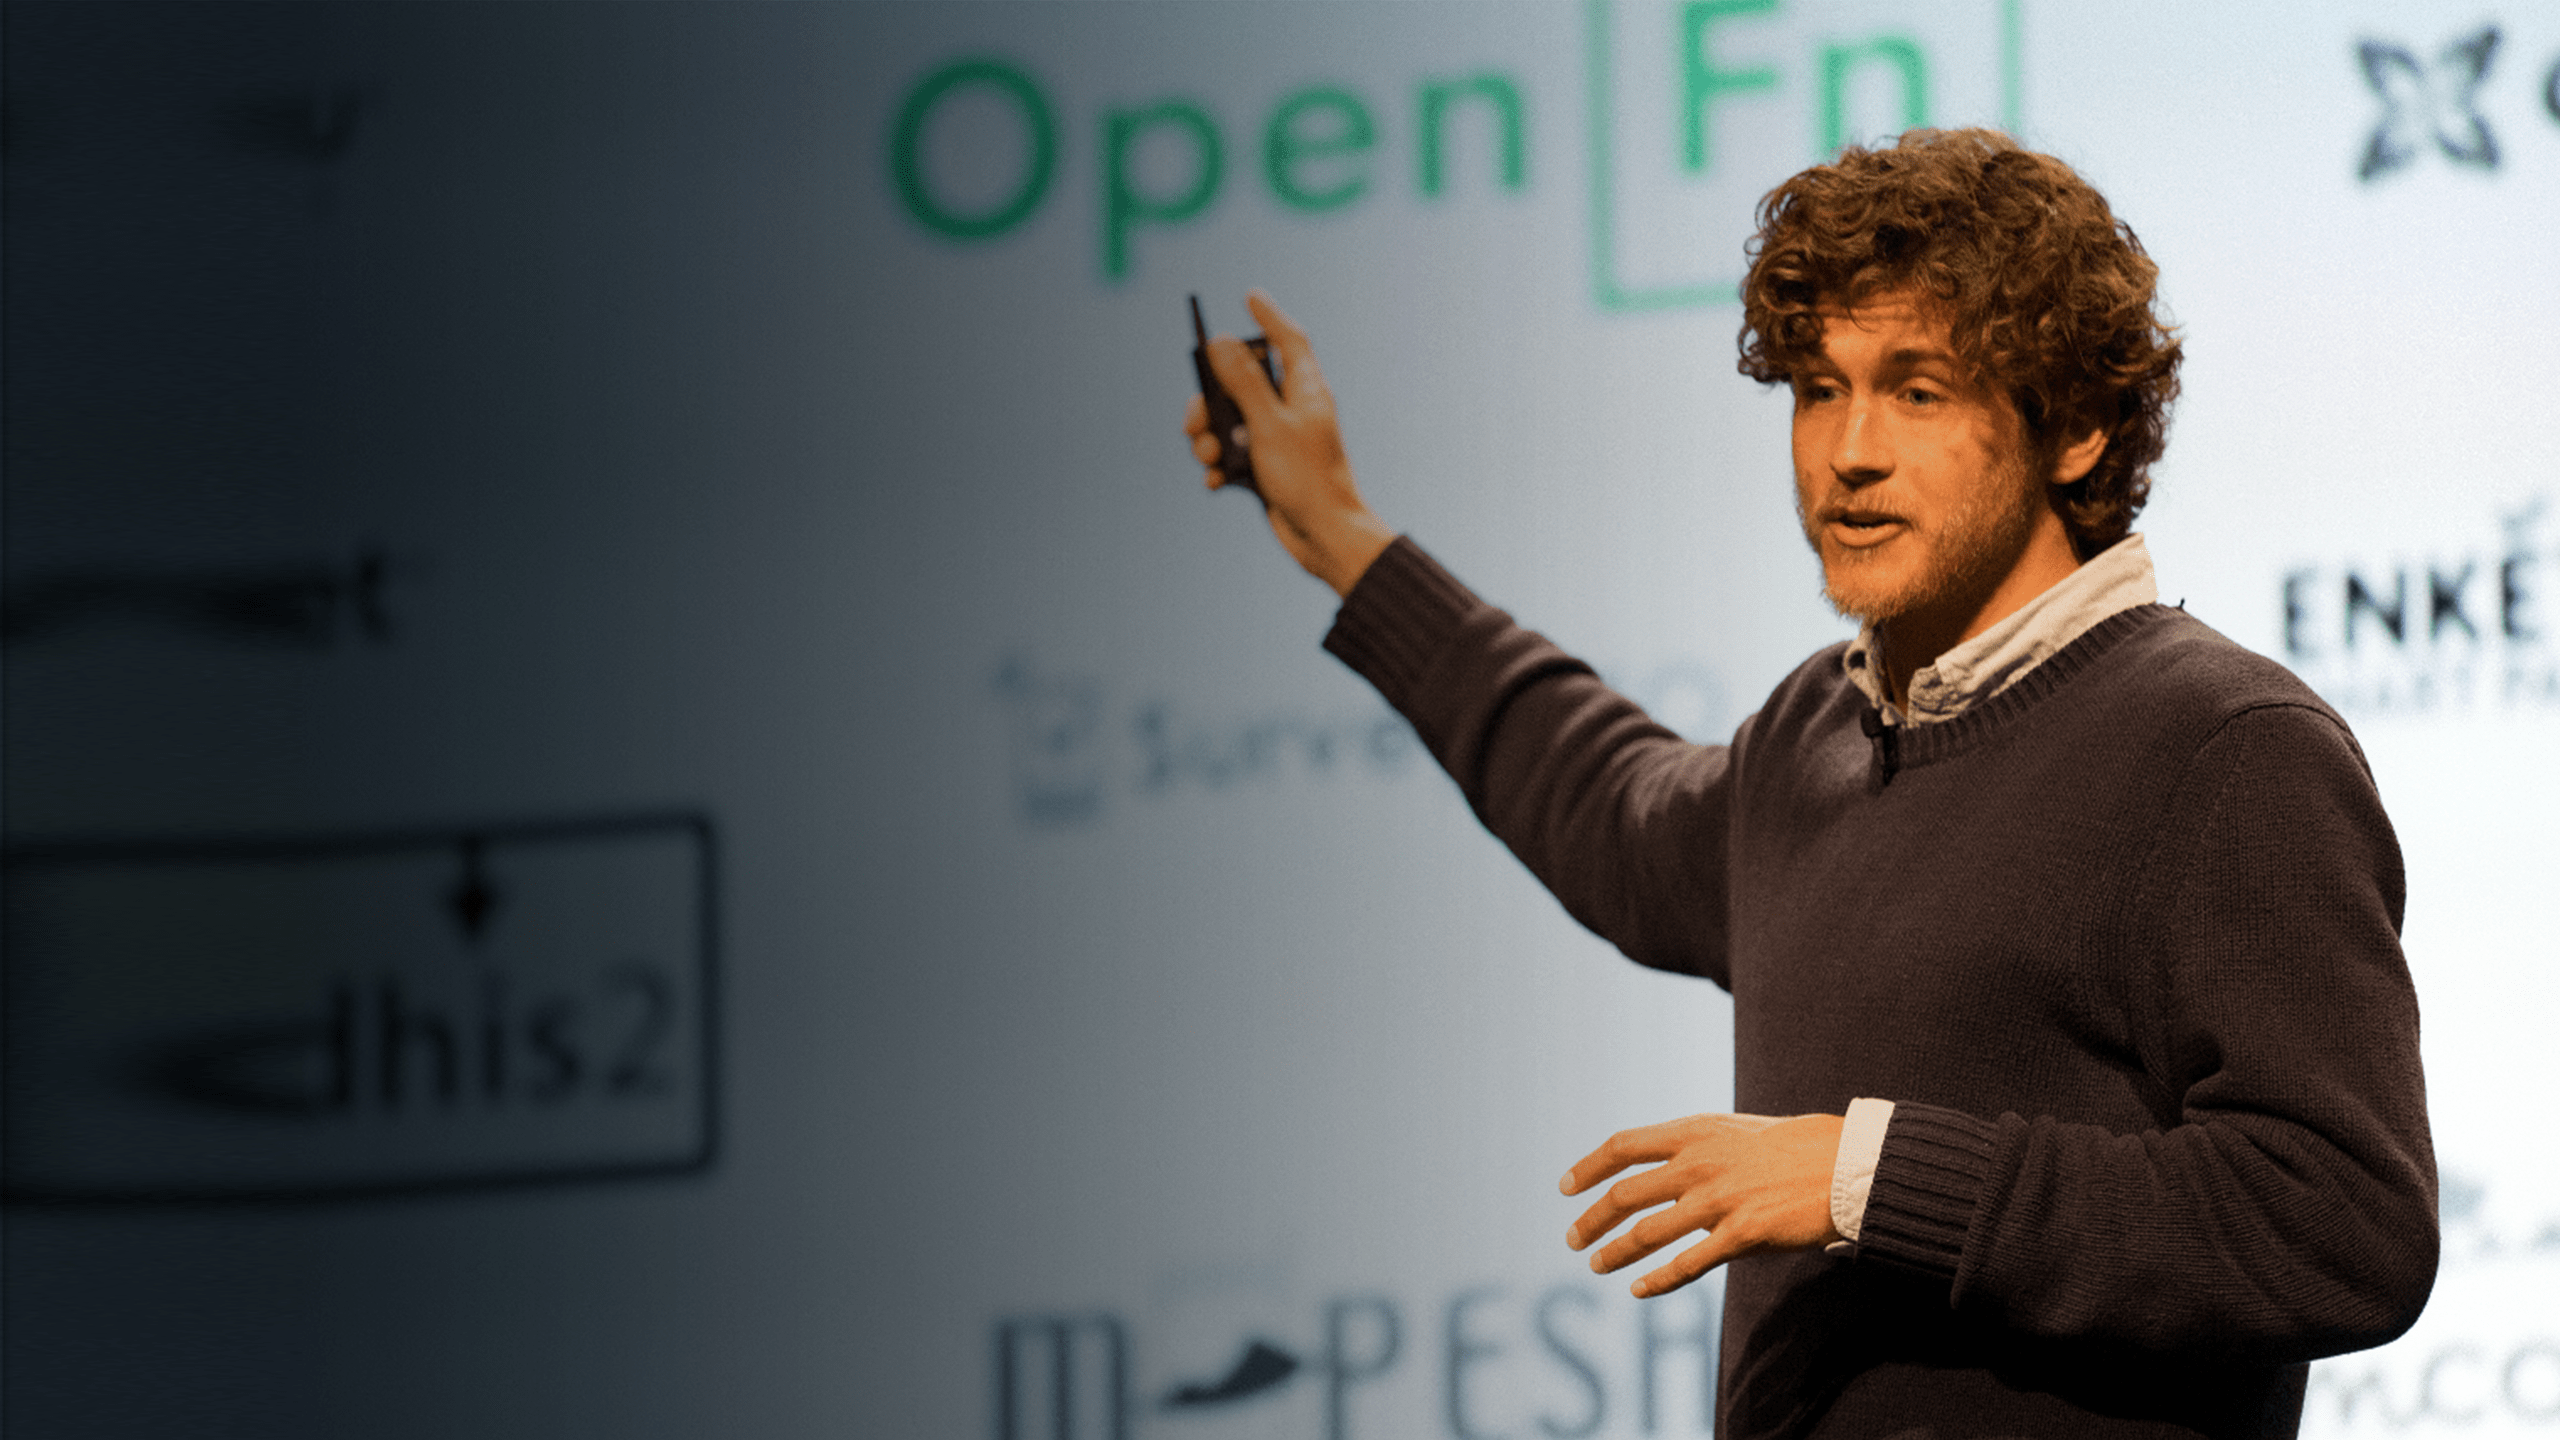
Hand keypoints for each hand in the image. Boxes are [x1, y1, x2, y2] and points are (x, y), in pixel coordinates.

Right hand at [1182, 289, 1395, 596]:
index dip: (1269, 316)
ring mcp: (1279, 439)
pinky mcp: (1267, 468)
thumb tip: (1222, 342)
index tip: (1250, 295)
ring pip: (1229, 422)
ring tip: (1209, 459)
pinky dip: (1219, 466)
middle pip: (1241, 384)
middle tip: (1195, 422)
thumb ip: (1243, 382)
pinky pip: (1232, 456)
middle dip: (1211, 401)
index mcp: (1305, 389)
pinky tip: (1217, 482)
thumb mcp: (1269, 424)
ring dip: (1210, 439)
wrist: (1323, 538)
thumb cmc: (1307, 479)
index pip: (1288, 340)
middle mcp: (1293, 409)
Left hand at [1560, 1112, 1845, 1297]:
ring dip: (1615, 1253)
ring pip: (1647, 1233)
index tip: (1566, 1188)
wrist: (1844, 1163)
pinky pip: (1687, 1263)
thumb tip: (1656, 1166)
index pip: (1622, 1147)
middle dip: (1591, 1220)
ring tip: (1597, 1266)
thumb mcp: (1731, 1131)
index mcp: (1692, 1132)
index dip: (1588, 1168)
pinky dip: (1657, 1280)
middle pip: (1624, 1195)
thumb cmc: (1790, 1148)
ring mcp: (1717, 1200)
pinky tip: (1638, 1289)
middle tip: (1572, 1240)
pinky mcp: (1741, 1234)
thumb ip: (1692, 1147)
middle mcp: (1697, 1164)